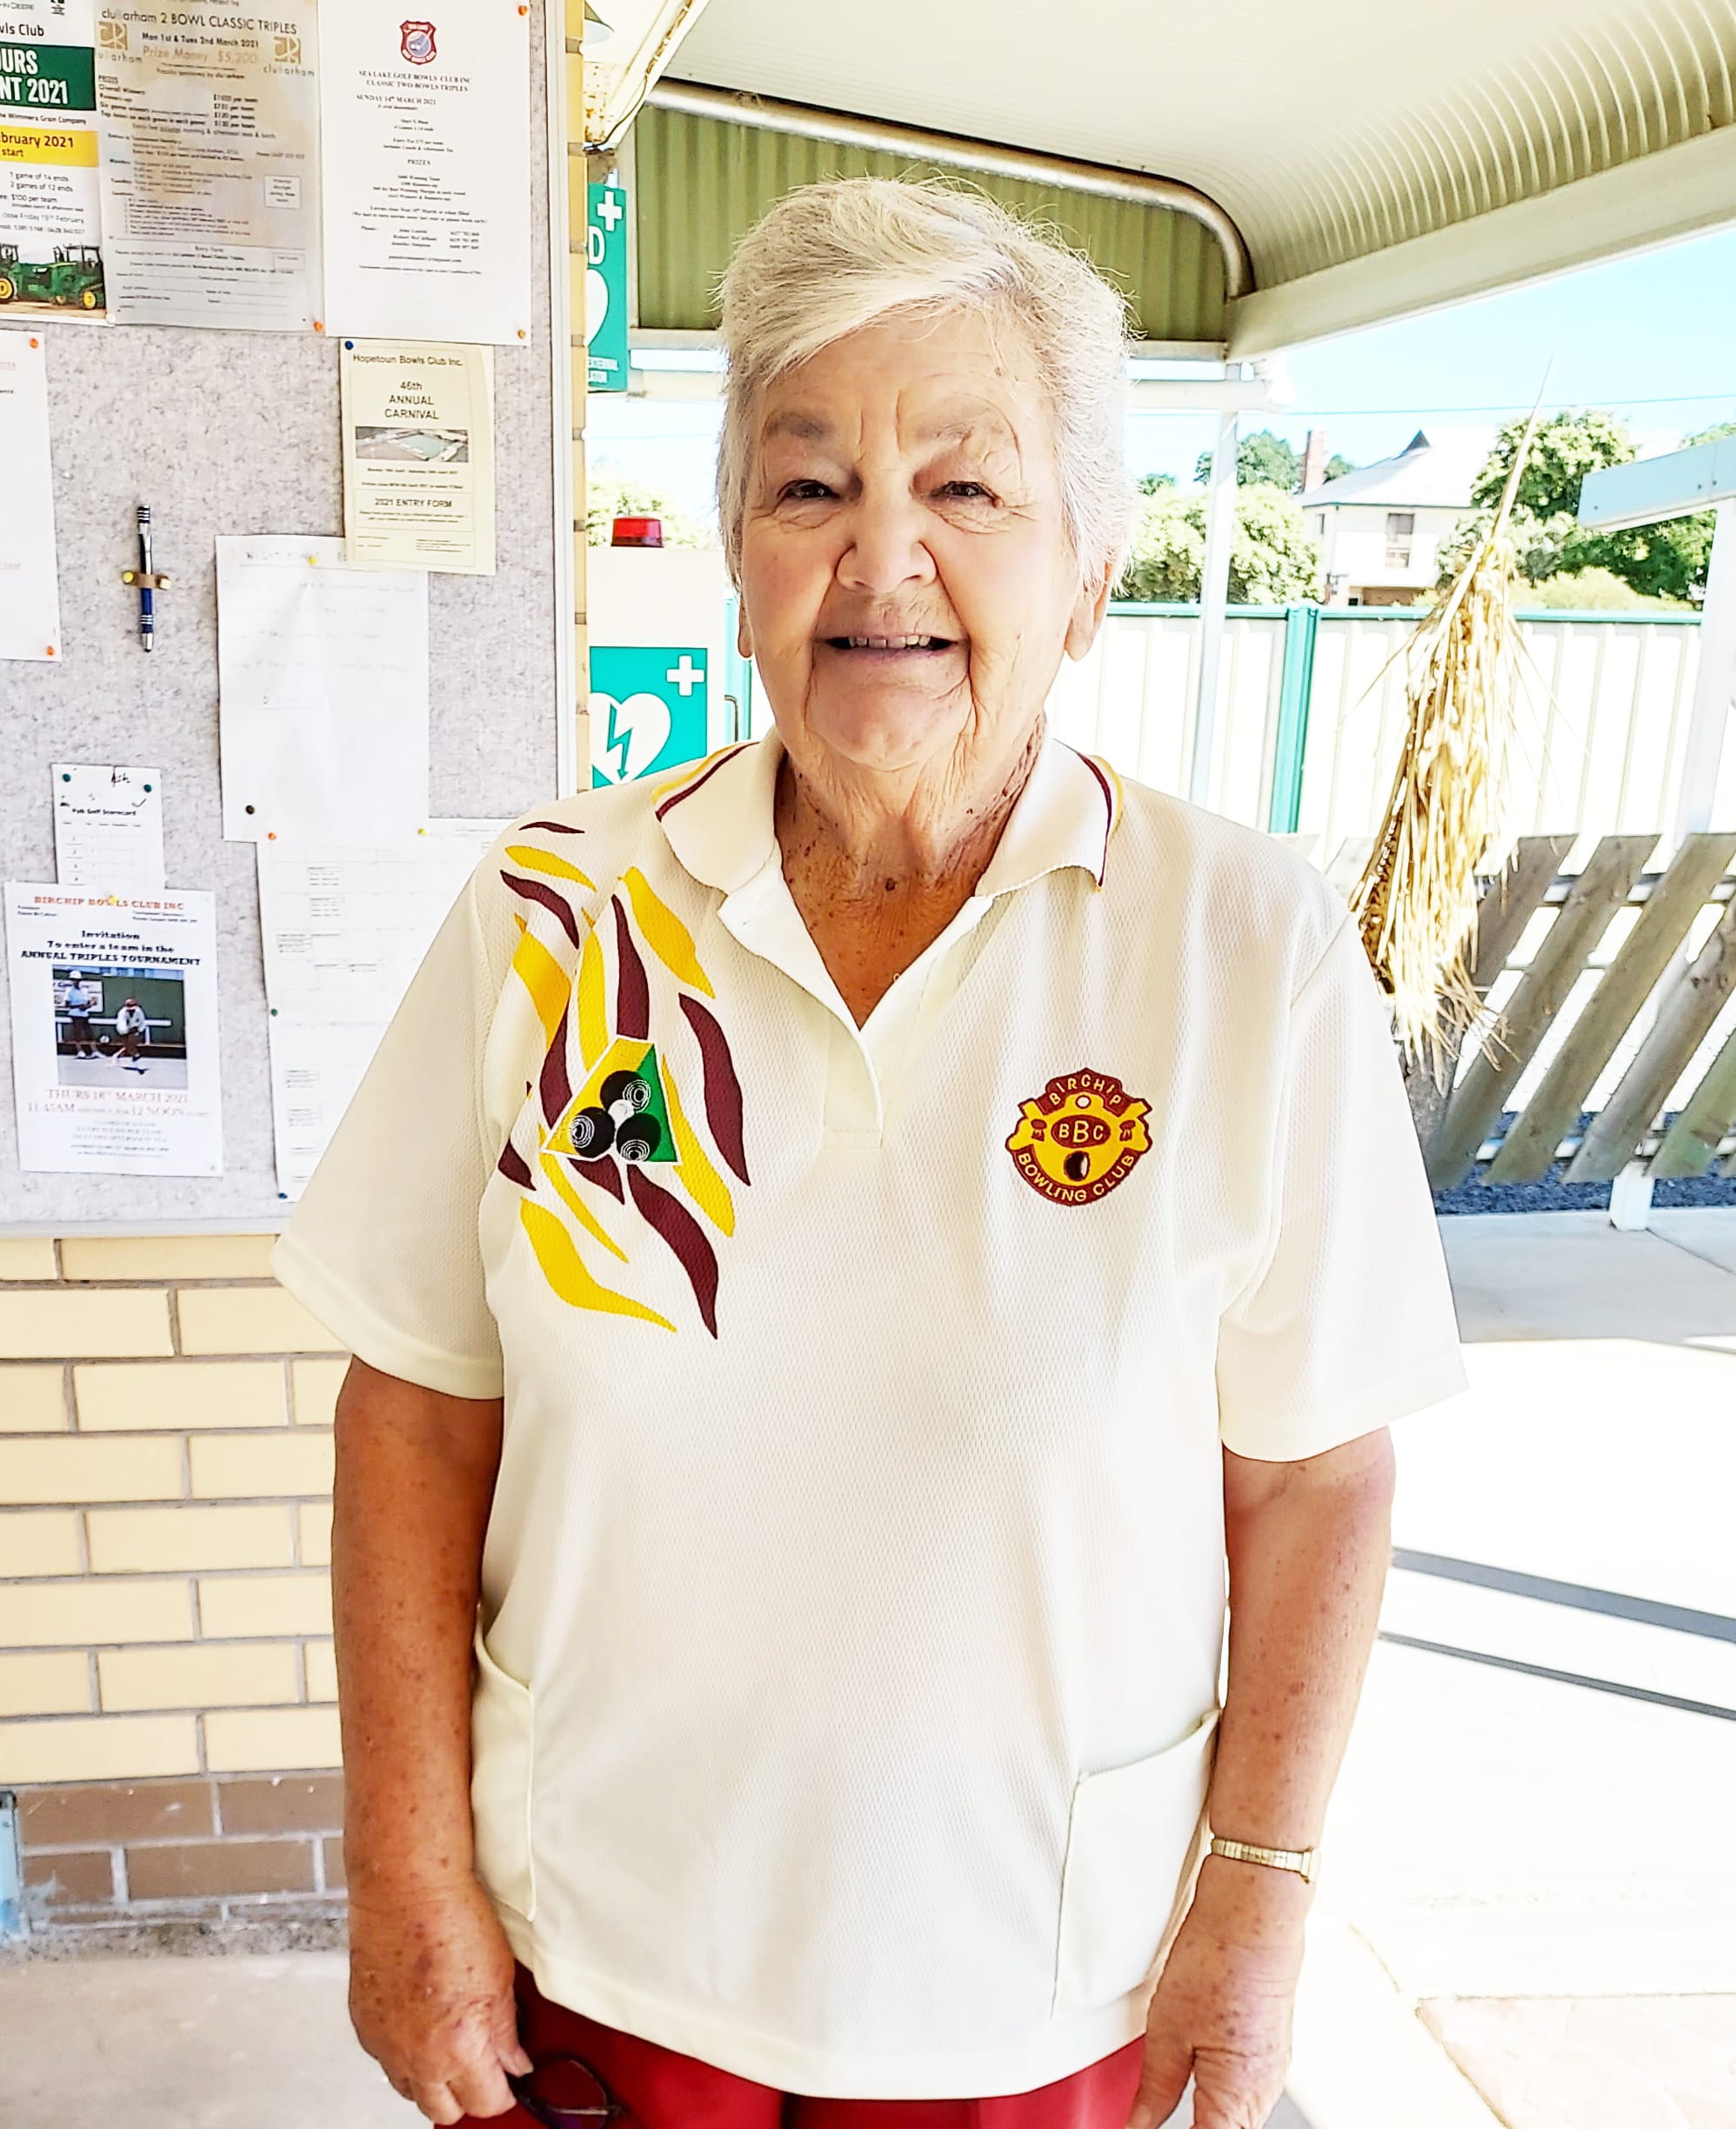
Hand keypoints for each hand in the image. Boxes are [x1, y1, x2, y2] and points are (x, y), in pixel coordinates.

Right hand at [347, 1874, 536, 2122]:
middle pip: (443, 2112)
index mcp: (456, 2048)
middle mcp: (415, 2057)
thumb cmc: (452, 1919)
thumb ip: (506, 2032)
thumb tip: (515, 2062)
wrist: (404, 1889)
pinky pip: (386, 2061)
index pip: (486, 2102)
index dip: (504, 2092)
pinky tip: (421, 2024)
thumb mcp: (500, 1977)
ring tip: (451, 2045)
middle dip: (467, 2095)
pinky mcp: (363, 2027)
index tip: (511, 2079)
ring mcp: (384, 2045)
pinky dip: (405, 2054)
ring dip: (433, 2079)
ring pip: (411, 2091)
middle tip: (483, 2067)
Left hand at [1124, 1859, 1305, 2128]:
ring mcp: (1274, 2073)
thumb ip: (1155, 2091)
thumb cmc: (1218, 1959)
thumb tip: (1137, 2126)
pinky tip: (1200, 2078)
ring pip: (1236, 2119)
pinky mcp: (1273, 2052)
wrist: (1255, 1911)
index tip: (1144, 2127)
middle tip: (1148, 2117)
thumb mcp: (1168, 2031)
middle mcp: (1264, 2093)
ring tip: (1172, 2098)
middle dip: (1190, 2128)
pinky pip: (1247, 2094)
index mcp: (1237, 2098)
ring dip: (1207, 2118)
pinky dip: (1221, 2097)